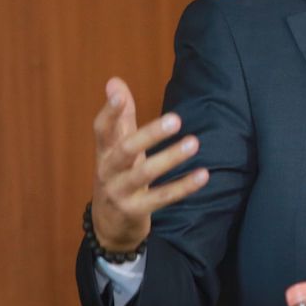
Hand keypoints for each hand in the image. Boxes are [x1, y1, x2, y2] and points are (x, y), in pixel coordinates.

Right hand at [91, 77, 208, 251]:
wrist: (108, 225)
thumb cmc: (118, 175)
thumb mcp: (117, 147)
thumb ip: (121, 116)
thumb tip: (114, 80)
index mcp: (104, 152)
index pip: (102, 129)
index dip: (110, 112)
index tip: (119, 94)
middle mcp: (108, 171)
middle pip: (125, 149)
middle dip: (149, 134)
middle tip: (176, 118)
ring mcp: (120, 192)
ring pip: (144, 174)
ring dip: (170, 158)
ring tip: (194, 142)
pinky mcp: (135, 210)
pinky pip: (162, 198)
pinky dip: (183, 186)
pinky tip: (203, 175)